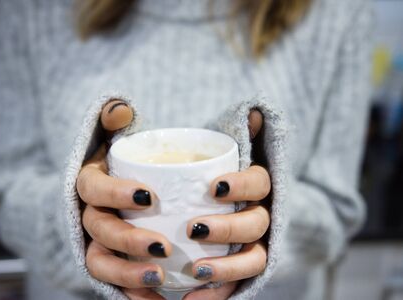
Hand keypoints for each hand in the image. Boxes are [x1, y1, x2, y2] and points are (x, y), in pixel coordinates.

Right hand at [77, 99, 172, 293]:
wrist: (120, 187)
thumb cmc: (124, 161)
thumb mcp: (117, 136)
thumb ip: (115, 118)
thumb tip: (120, 109)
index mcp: (88, 183)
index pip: (93, 189)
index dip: (116, 194)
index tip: (149, 196)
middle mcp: (87, 214)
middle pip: (98, 230)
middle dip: (127, 240)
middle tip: (162, 245)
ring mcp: (95, 240)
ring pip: (101, 261)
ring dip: (128, 273)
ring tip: (159, 277)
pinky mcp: (109, 260)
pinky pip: (114, 281)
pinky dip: (132, 291)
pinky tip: (158, 296)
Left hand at [183, 110, 270, 299]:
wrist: (215, 204)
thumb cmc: (212, 175)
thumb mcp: (220, 151)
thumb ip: (235, 131)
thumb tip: (254, 111)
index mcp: (257, 186)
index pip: (260, 182)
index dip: (242, 185)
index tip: (214, 187)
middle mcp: (261, 215)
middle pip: (256, 224)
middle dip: (229, 228)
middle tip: (194, 228)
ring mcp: (254, 245)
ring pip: (252, 259)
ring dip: (227, 267)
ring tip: (196, 271)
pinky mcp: (240, 269)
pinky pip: (236, 285)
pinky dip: (217, 293)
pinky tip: (191, 297)